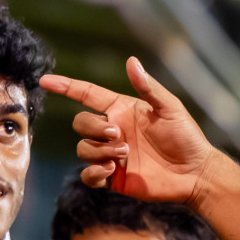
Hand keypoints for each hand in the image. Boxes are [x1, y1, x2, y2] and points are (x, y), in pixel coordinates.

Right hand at [41, 57, 219, 203]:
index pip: (86, 95)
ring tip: (124, 156)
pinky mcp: (112, 178)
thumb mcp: (169, 108)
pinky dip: (94, 172)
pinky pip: (87, 175)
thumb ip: (148, 87)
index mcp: (122, 110)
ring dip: (99, 152)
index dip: (66, 87)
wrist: (194, 173)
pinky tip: (113, 171)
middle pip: (80, 124)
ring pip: (82, 149)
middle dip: (94, 129)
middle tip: (119, 137)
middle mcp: (112, 131)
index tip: (45, 80)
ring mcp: (110, 155)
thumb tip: (132, 61)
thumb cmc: (186, 137)